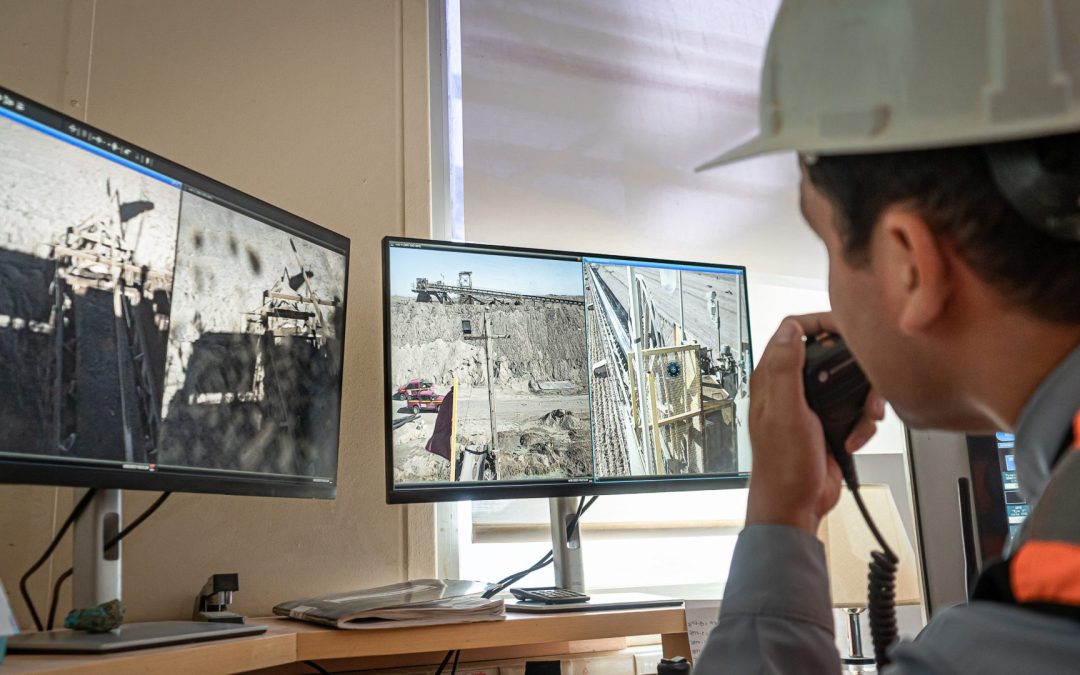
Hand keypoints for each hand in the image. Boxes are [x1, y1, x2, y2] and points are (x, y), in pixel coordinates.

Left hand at [744, 313, 885, 534]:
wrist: (796, 504)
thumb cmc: (782, 466)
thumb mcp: (785, 413)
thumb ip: (785, 369)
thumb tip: (789, 329)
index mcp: (772, 378)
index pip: (794, 330)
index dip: (821, 322)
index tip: (849, 328)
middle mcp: (791, 386)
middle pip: (831, 353)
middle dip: (854, 369)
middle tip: (866, 385)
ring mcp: (812, 404)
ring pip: (849, 382)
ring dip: (863, 401)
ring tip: (864, 419)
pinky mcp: (829, 421)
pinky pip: (856, 409)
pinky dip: (862, 424)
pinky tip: (852, 439)